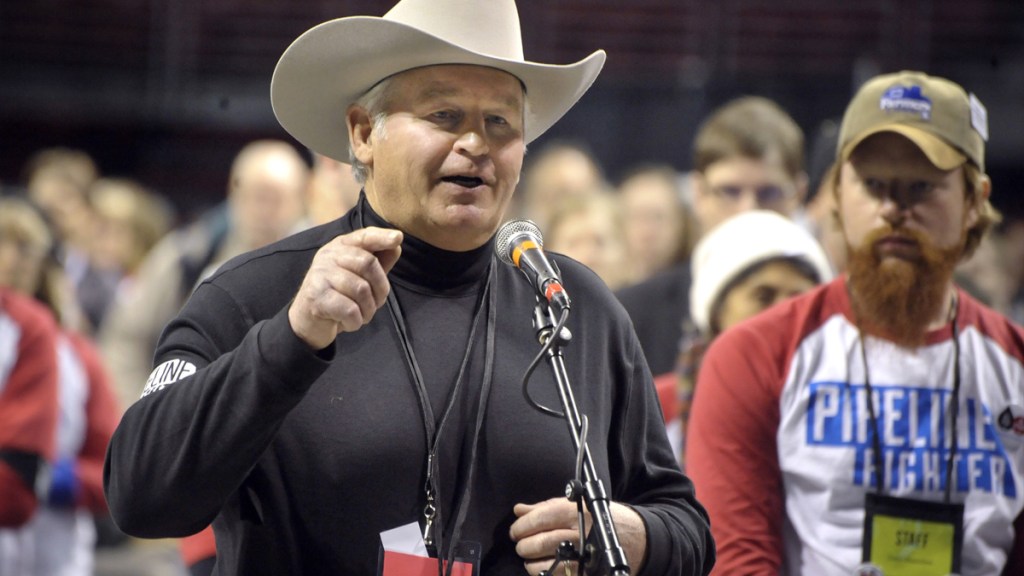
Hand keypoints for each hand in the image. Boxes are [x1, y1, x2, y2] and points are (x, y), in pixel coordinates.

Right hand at [288, 227, 402, 349]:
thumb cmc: (339, 295)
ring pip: (361, 290)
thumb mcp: (359, 275)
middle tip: (376, 304)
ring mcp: (319, 275)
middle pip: (368, 263)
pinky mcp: (316, 297)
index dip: (381, 237)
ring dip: (368, 310)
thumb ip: (378, 261)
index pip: (364, 236)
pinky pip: (350, 310)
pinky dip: (356, 322)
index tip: (398, 237)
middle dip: (380, 289)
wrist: (307, 320)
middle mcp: (328, 256)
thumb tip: (396, 245)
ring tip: (361, 315)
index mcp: (341, 246)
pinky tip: (348, 322)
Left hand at [509, 497, 646, 575]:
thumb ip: (545, 507)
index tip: (515, 531)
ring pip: (545, 564)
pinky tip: (542, 568)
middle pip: (540, 542)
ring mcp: (583, 556)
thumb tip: (519, 510)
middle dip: (524, 545)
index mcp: (576, 512)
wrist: (636, 537)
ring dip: (530, 563)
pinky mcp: (585, 572)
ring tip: (529, 558)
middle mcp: (579, 534)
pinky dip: (544, 573)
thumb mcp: (576, 505)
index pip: (540, 518)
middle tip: (520, 544)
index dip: (522, 526)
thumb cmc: (603, 517)